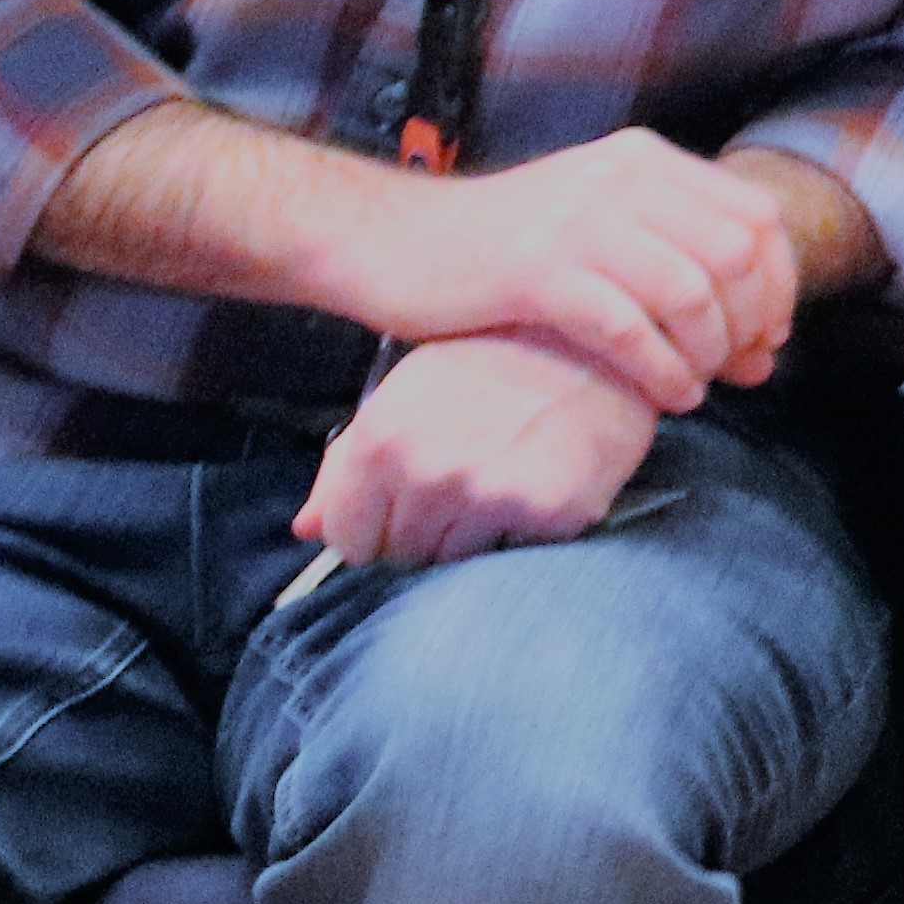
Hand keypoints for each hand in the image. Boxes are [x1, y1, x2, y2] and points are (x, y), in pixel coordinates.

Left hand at [300, 332, 665, 565]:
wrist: (597, 341)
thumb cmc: (496, 360)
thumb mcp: (408, 392)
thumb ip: (348, 462)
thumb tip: (306, 528)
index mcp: (381, 440)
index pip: (346, 537)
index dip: (372, 527)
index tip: (401, 508)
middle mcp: (427, 472)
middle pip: (400, 554)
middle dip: (422, 532)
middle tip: (464, 485)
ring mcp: (488, 496)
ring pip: (453, 562)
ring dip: (471, 537)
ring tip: (501, 482)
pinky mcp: (546, 514)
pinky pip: (512, 556)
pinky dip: (521, 534)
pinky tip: (538, 484)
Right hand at [343, 129, 802, 410]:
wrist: (390, 241)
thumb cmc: (499, 247)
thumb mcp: (595, 219)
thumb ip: (673, 253)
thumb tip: (760, 332)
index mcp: (644, 160)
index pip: (757, 216)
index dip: (778, 283)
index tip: (770, 334)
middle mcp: (619, 179)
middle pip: (735, 256)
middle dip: (751, 323)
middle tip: (740, 369)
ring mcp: (577, 222)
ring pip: (689, 294)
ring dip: (708, 353)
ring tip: (697, 385)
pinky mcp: (536, 271)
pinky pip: (630, 330)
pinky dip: (663, 372)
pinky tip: (668, 396)